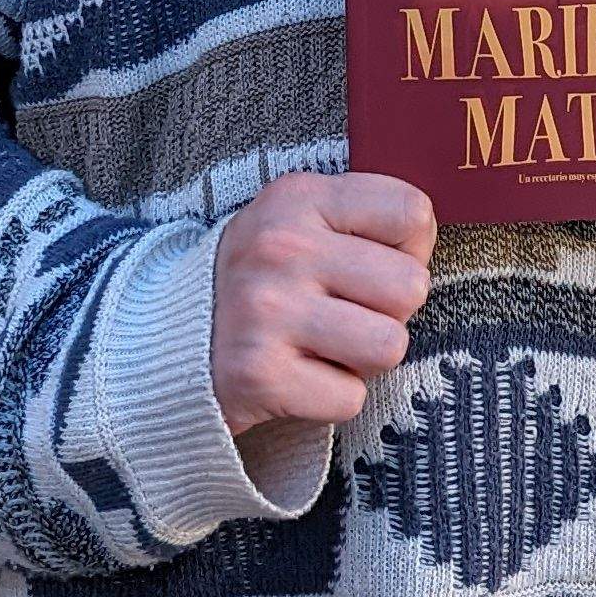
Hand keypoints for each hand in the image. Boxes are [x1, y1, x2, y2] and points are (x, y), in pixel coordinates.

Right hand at [209, 172, 432, 441]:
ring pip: (390, 345)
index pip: (412, 212)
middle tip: (342, 313)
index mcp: (298, 198)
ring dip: (365, 358)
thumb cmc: (263, 280)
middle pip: (411, 286)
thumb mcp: (298, 221)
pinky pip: (351, 398)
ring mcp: (267, 311)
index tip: (370, 261)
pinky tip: (298, 376)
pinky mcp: (259, 375)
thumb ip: (363, 218)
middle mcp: (281, 247)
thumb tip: (426, 246)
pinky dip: (331, 398)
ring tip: (324, 345)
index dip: (408, 248)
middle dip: (388, 311)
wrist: (170, 340)